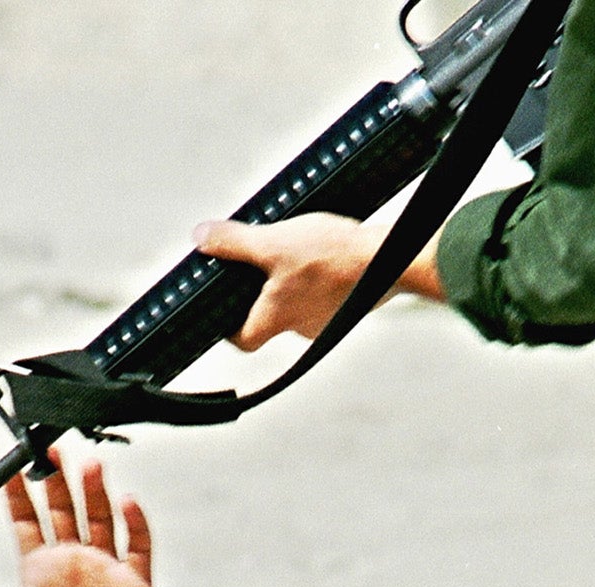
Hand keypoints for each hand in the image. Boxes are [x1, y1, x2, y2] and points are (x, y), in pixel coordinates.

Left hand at [0, 454, 153, 586]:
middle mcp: (72, 565)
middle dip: (57, 478)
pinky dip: (135, 524)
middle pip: (64, 509)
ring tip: (87, 465)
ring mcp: (105, 572)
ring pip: (101, 520)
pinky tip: (126, 502)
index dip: (18, 494)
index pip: (27, 522)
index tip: (9, 465)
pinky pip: (137, 548)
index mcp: (38, 574)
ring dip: (94, 492)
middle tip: (49, 446)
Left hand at [195, 213, 386, 350]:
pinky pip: (326, 298)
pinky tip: (325, 256)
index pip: (243, 340)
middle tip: (259, 266)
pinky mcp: (350, 307)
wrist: (393, 260)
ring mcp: (329, 321)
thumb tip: (201, 238)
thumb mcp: (275, 243)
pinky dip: (320, 281)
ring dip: (294, 284)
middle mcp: (302, 328)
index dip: (230, 329)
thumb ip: (236, 243)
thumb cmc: (332, 257)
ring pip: (300, 305)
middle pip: (270, 319)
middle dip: (263, 294)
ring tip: (295, 253)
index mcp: (276, 319)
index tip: (224, 310)